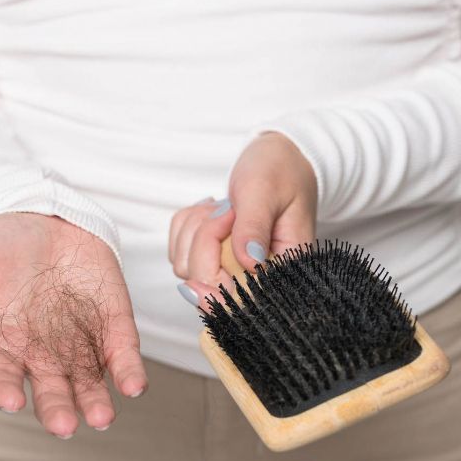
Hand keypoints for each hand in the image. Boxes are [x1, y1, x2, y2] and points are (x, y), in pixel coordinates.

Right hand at [0, 213, 147, 438]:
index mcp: (6, 342)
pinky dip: (129, 370)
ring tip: (102, 417)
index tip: (11, 401)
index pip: (3, 375)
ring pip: (89, 379)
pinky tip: (134, 386)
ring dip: (96, 400)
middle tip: (65, 427)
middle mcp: (44, 350)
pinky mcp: (112, 323)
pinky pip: (122, 351)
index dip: (5, 390)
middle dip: (58, 408)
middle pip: (52, 388)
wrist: (45, 219)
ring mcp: (80, 339)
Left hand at [169, 131, 316, 306]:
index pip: (243, 300)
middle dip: (204, 240)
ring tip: (225, 207)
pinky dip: (187, 226)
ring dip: (195, 230)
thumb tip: (250, 263)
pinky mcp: (211, 257)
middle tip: (228, 210)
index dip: (213, 292)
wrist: (277, 160)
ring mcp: (229, 269)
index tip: (199, 269)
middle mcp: (255, 277)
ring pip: (186, 266)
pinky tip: (213, 211)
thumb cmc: (280, 171)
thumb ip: (255, 226)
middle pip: (204, 282)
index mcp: (281, 269)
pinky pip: (178, 250)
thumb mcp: (267, 192)